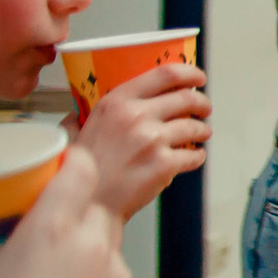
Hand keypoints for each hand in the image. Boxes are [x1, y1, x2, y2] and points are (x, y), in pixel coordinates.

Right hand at [0, 148, 135, 277]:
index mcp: (53, 226)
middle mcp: (94, 243)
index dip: (70, 166)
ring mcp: (119, 275)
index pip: (80, 169)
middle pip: (95, 209)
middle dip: (74, 216)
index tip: (56, 173)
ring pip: (107, 249)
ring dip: (87, 255)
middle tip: (43, 237)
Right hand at [73, 63, 210, 218]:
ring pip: (194, 126)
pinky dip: (198, 156)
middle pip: (187, 98)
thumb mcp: (73, 133)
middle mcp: (136, 116)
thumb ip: (79, 119)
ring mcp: (153, 140)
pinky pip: (194, 155)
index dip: (189, 73)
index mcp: (116, 102)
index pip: (164, 74)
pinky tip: (194, 157)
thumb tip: (76, 114)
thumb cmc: (79, 170)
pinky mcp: (165, 164)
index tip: (198, 78)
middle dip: (202, 103)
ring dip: (203, 130)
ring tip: (202, 133)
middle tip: (204, 109)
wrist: (86, 203)